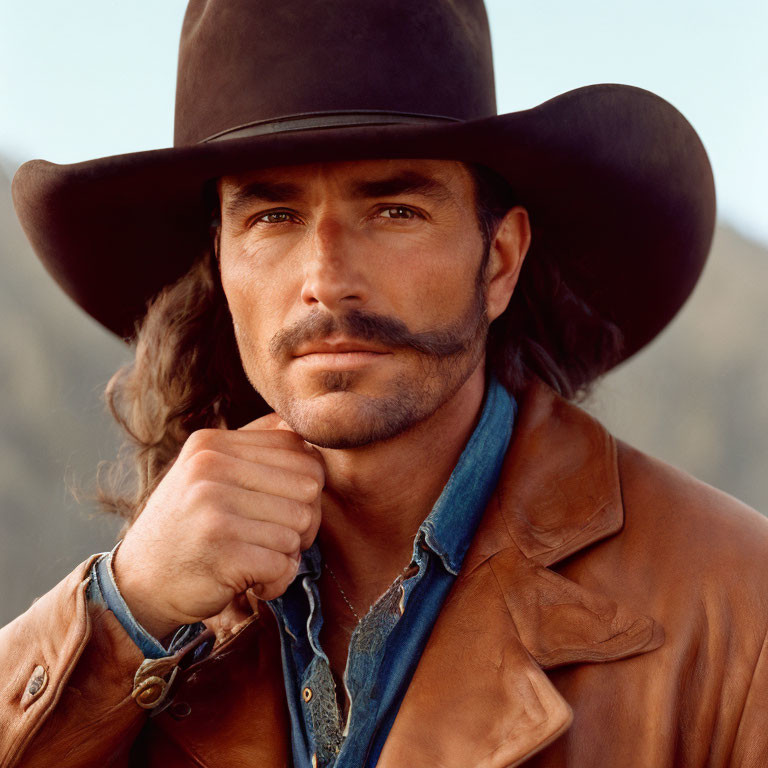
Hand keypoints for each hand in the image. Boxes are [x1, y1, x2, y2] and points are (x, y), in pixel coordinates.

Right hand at [112, 413, 323, 639]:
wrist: (137, 588)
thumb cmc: (188, 529)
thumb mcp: (207, 474)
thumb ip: (253, 451)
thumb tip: (309, 438)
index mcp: (212, 444)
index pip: (298, 448)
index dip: (305, 484)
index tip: (282, 508)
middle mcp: (210, 468)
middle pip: (308, 486)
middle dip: (305, 520)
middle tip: (275, 540)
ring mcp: (214, 509)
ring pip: (299, 526)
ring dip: (288, 554)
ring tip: (256, 559)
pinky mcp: (222, 552)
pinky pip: (284, 563)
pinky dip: (277, 581)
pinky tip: (253, 583)